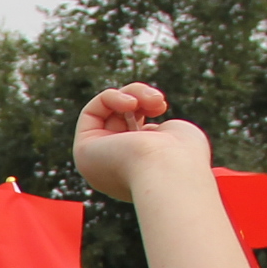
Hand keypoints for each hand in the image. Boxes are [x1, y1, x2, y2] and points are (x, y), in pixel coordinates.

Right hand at [71, 82, 212, 201]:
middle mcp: (114, 171)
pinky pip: (91, 112)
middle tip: (158, 102)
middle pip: (119, 119)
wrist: (171, 170)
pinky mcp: (84, 151)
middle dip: (139, 99)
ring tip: (150, 101)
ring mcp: (98, 162)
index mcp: (137, 172)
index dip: (144, 111)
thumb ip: (155, 132)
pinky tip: (131, 104)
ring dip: (130, 95)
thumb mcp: (174, 136)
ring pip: (106, 112)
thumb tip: (140, 128)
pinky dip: (111, 98)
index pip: (132, 132)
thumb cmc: (183, 157)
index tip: (161, 107)